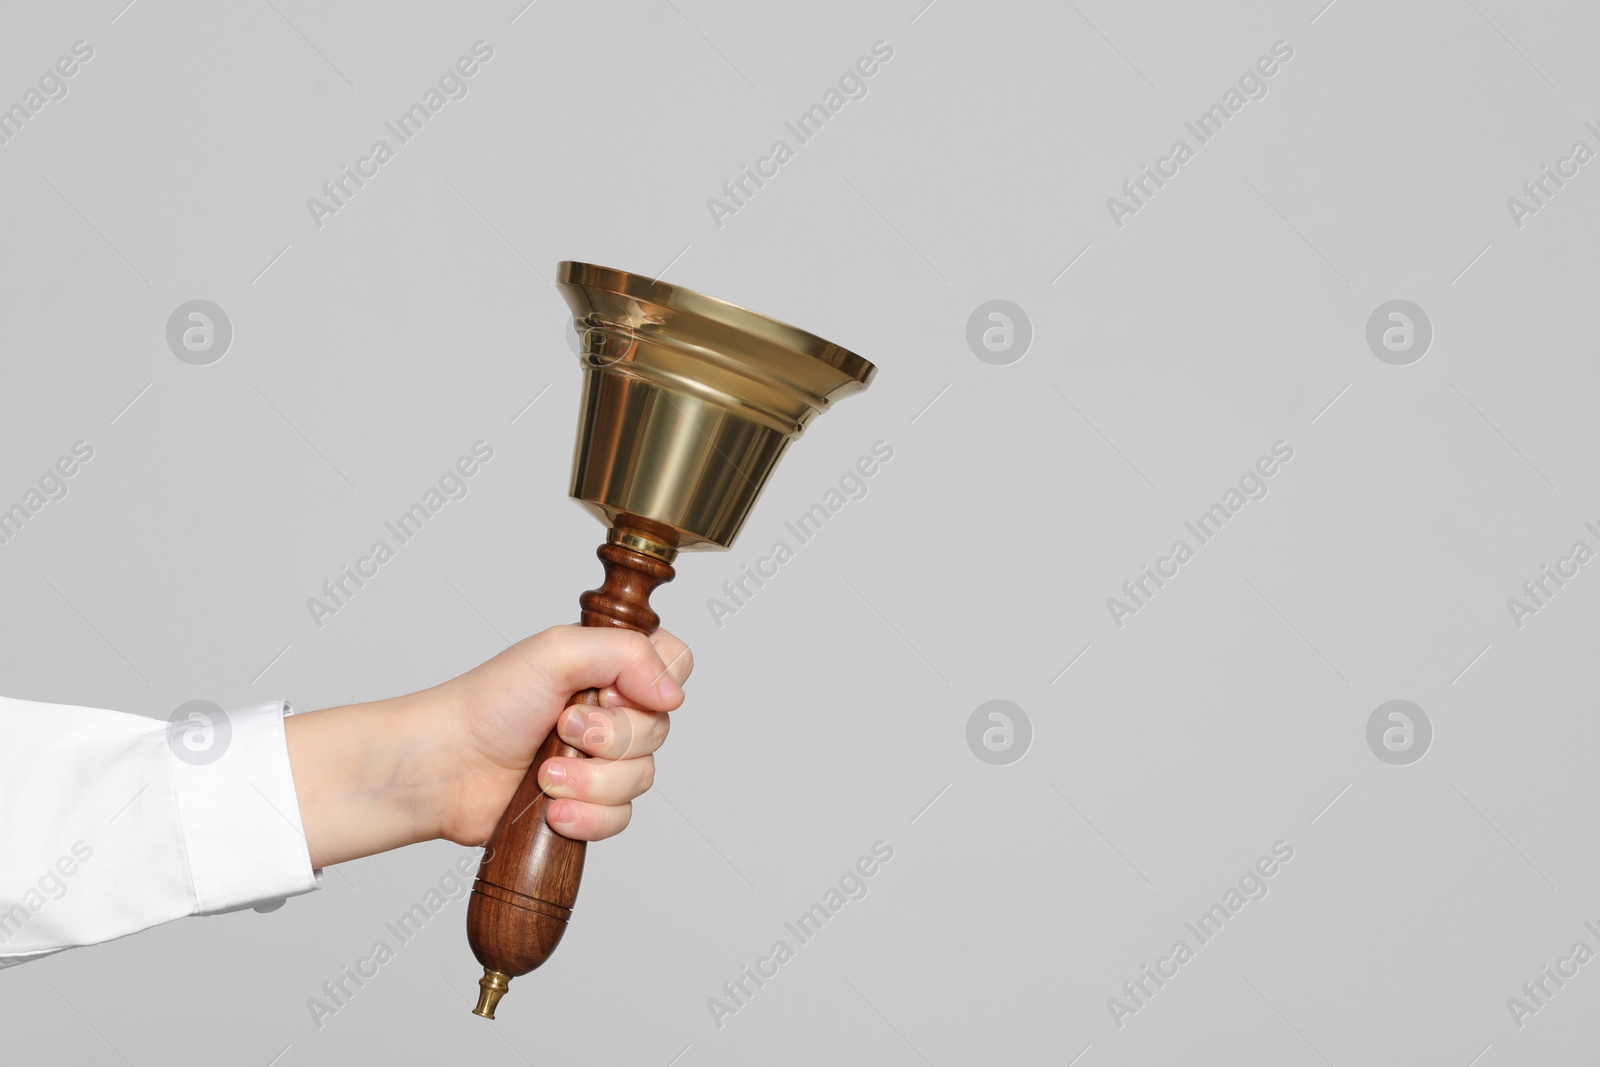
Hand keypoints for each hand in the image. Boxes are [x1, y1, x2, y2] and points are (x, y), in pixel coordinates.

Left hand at [284, 626, 691, 867]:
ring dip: (591, 780)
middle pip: (660, 730)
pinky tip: (552, 809)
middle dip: (611, 738)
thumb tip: (674, 694)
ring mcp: (601, 762)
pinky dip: (586, 816)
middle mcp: (612, 712)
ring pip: (642, 779)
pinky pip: (620, 819)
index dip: (655, 683)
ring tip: (546, 773)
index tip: (611, 691)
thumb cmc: (489, 703)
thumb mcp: (557, 651)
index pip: (676, 663)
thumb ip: (627, 653)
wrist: (446, 767)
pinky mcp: (586, 805)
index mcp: (610, 667)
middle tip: (564, 727)